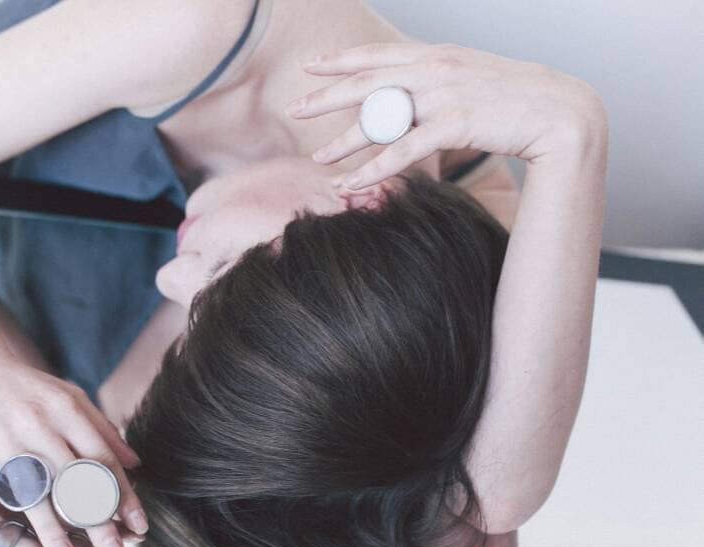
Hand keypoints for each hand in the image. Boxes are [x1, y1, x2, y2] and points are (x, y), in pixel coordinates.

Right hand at [0, 348, 146, 546]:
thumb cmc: (25, 384)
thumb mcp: (70, 396)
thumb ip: (102, 429)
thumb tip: (135, 464)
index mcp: (68, 411)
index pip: (102, 459)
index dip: (124, 495)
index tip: (139, 527)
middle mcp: (40, 425)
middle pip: (74, 481)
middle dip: (96, 521)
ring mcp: (5, 437)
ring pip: (30, 491)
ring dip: (47, 530)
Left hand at [286, 42, 606, 188]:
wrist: (561, 110)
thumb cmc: (516, 99)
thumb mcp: (470, 79)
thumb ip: (437, 84)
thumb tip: (410, 95)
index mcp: (437, 55)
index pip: (378, 55)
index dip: (341, 61)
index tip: (312, 68)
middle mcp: (435, 69)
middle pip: (367, 83)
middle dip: (326, 97)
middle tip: (294, 108)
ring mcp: (444, 95)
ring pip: (380, 120)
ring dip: (344, 142)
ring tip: (318, 160)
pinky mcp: (455, 124)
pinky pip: (403, 151)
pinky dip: (373, 169)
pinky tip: (352, 182)